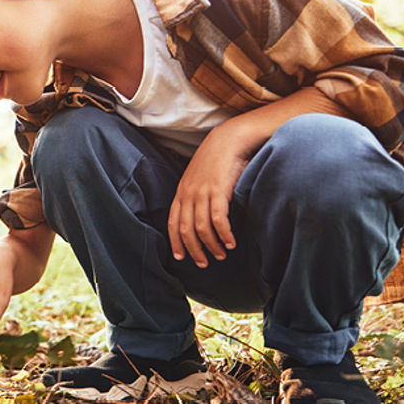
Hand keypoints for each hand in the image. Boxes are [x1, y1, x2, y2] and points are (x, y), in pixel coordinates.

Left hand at [167, 127, 250, 267]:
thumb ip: (197, 196)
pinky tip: (231, 243)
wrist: (228, 140)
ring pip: (201, 228)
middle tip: (204, 263)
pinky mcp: (218, 191)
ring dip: (211, 245)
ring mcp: (202, 192)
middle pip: (185, 229)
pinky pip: (218, 219)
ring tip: (221, 254)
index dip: (176, 242)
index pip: (172, 222)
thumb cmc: (217, 161)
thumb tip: (201, 217)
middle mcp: (188, 194)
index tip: (181, 257)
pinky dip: (223, 235)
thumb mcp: (199, 179)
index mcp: (182, 192)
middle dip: (194, 250)